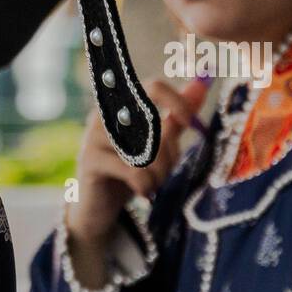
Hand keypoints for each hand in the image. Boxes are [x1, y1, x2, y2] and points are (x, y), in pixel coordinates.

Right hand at [66, 74, 207, 244]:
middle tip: (165, 172)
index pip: (153, 87)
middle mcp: (106, 112)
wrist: (98, 204)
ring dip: (159, 174)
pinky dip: (146, 186)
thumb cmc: (129, 169)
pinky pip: (135, 172)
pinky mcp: (90, 159)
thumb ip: (175, 117)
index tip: (191, 121)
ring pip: (148, 151)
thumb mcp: (156, 144)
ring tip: (152, 184)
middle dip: (170, 153)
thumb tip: (201, 87)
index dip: (177, 101)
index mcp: (122, 103)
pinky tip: (141, 192)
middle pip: (156, 124)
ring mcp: (94, 134)